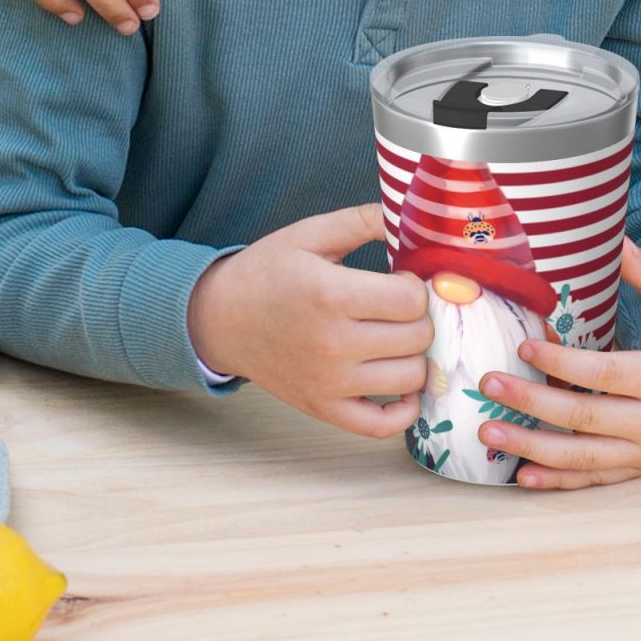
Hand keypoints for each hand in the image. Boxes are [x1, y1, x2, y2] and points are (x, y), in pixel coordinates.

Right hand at [187, 203, 432, 437]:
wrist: (220, 318)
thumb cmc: (268, 271)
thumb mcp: (311, 233)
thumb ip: (364, 219)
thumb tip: (411, 213)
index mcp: (331, 295)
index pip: (411, 301)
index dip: (417, 286)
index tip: (401, 280)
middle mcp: (332, 344)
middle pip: (417, 338)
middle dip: (420, 317)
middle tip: (401, 308)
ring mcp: (328, 383)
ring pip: (410, 379)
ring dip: (416, 356)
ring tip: (398, 337)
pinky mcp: (322, 409)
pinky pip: (380, 427)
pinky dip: (403, 410)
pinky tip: (400, 383)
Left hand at [473, 238, 640, 489]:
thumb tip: (617, 238)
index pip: (605, 373)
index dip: (563, 362)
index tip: (524, 345)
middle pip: (584, 418)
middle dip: (531, 402)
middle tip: (489, 384)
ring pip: (582, 458)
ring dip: (531, 448)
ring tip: (488, 434)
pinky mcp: (640, 467)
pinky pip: (594, 480)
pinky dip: (556, 482)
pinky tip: (521, 477)